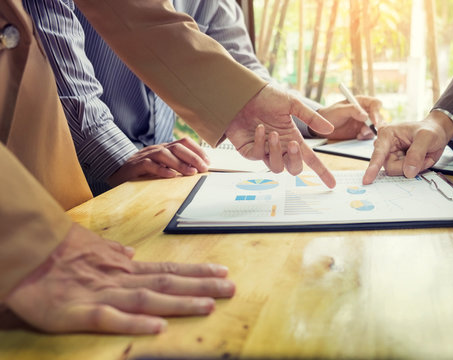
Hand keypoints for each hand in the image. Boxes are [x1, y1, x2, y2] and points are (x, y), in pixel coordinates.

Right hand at [4, 223, 234, 333]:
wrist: (24, 255)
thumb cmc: (57, 252)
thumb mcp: (90, 248)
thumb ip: (112, 253)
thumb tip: (130, 252)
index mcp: (122, 267)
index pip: (167, 269)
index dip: (196, 272)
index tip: (222, 272)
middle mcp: (119, 278)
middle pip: (167, 281)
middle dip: (201, 286)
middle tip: (231, 289)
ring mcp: (100, 294)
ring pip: (147, 297)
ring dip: (179, 302)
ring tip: (208, 305)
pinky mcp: (76, 312)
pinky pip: (109, 318)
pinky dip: (134, 321)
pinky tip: (157, 327)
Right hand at [107, 138, 209, 186]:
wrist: (117, 173)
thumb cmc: (143, 172)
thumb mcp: (162, 166)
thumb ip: (176, 165)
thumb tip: (196, 169)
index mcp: (164, 148)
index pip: (183, 142)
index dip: (197, 150)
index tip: (208, 161)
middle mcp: (156, 149)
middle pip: (177, 147)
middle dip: (193, 157)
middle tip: (203, 168)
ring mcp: (145, 156)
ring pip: (164, 154)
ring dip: (180, 164)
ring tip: (191, 172)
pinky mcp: (136, 166)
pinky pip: (149, 165)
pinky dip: (161, 170)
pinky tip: (171, 176)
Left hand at [225, 84, 335, 187]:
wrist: (242, 93)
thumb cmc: (266, 97)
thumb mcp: (291, 104)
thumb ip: (311, 118)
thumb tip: (329, 129)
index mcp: (293, 138)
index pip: (310, 159)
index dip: (322, 172)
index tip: (332, 183)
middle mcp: (280, 147)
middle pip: (294, 168)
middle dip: (295, 159)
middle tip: (293, 144)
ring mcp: (264, 151)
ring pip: (276, 167)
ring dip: (275, 151)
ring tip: (273, 134)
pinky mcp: (249, 151)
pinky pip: (257, 156)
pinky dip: (259, 142)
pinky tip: (259, 129)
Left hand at [314, 96, 382, 139]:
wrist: (323, 127)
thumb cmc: (330, 114)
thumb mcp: (340, 110)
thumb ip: (352, 110)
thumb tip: (365, 115)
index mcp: (361, 102)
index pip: (375, 104)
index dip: (377, 111)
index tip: (373, 120)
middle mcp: (365, 111)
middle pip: (378, 116)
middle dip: (374, 124)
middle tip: (365, 130)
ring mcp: (364, 122)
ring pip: (375, 127)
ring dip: (370, 131)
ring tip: (360, 134)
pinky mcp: (361, 131)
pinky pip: (369, 134)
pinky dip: (366, 137)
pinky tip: (358, 137)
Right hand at [362, 110, 452, 184]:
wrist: (438, 132)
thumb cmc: (430, 130)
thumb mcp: (427, 137)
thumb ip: (417, 153)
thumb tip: (408, 171)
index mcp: (387, 135)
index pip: (378, 154)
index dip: (373, 167)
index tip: (367, 180)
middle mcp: (386, 146)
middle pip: (391, 167)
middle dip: (408, 165)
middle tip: (423, 157)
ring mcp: (391, 156)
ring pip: (398, 172)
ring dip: (414, 167)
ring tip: (423, 156)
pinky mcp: (398, 163)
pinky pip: (404, 173)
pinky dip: (416, 169)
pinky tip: (421, 160)